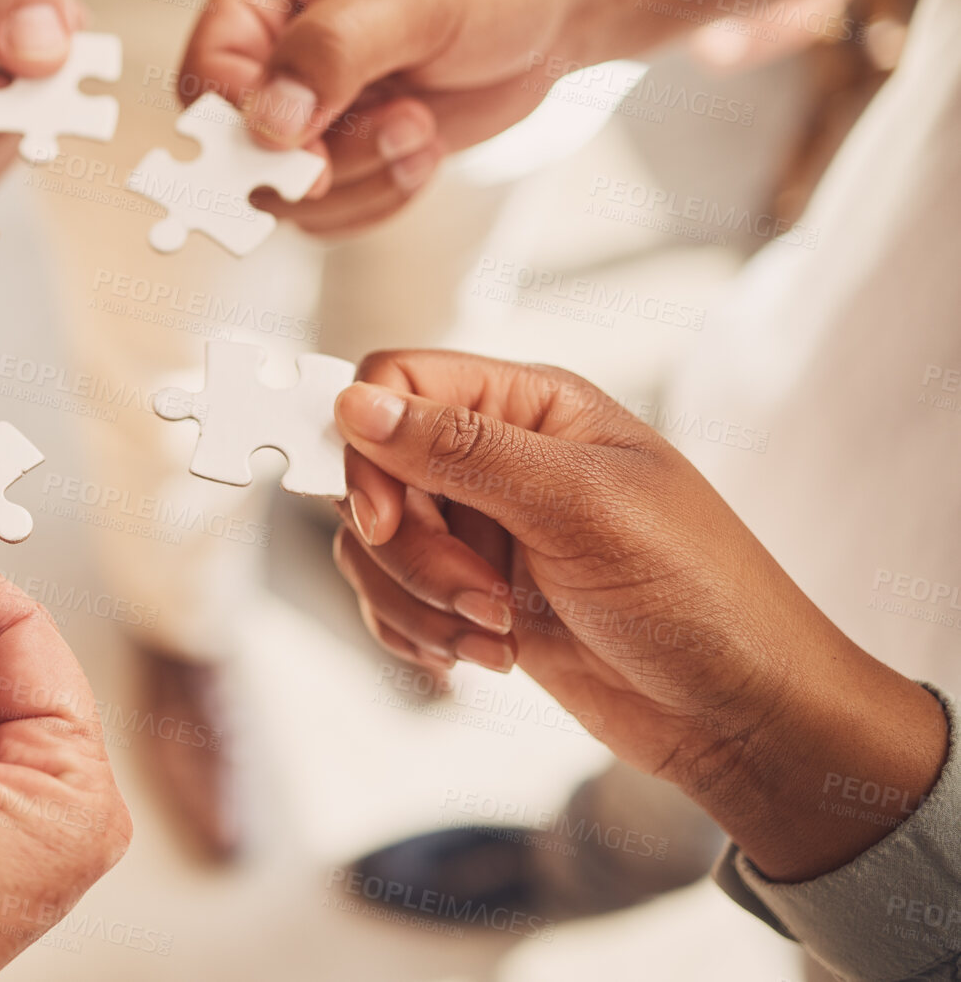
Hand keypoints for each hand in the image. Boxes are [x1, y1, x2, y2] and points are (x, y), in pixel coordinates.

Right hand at [181, 0, 572, 235]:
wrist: (553, 5)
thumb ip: (330, 52)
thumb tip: (269, 123)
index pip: (207, 76)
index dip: (244, 127)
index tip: (306, 151)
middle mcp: (272, 55)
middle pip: (242, 153)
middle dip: (325, 161)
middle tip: (397, 125)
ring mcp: (308, 113)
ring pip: (288, 197)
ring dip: (365, 178)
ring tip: (420, 122)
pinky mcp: (344, 155)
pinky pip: (332, 215)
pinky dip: (383, 197)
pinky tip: (423, 146)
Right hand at [331, 350, 946, 881]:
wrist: (741, 716)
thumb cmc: (700, 595)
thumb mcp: (579, 507)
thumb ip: (460, 450)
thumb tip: (358, 403)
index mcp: (531, 407)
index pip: (397, 384)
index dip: (368, 447)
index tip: (383, 519)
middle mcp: (498, 459)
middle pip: (374, 475)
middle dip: (410, 550)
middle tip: (478, 594)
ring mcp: (484, 531)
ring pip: (377, 546)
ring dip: (418, 602)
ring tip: (495, 632)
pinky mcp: (474, 596)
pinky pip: (394, 600)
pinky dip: (419, 635)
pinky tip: (482, 656)